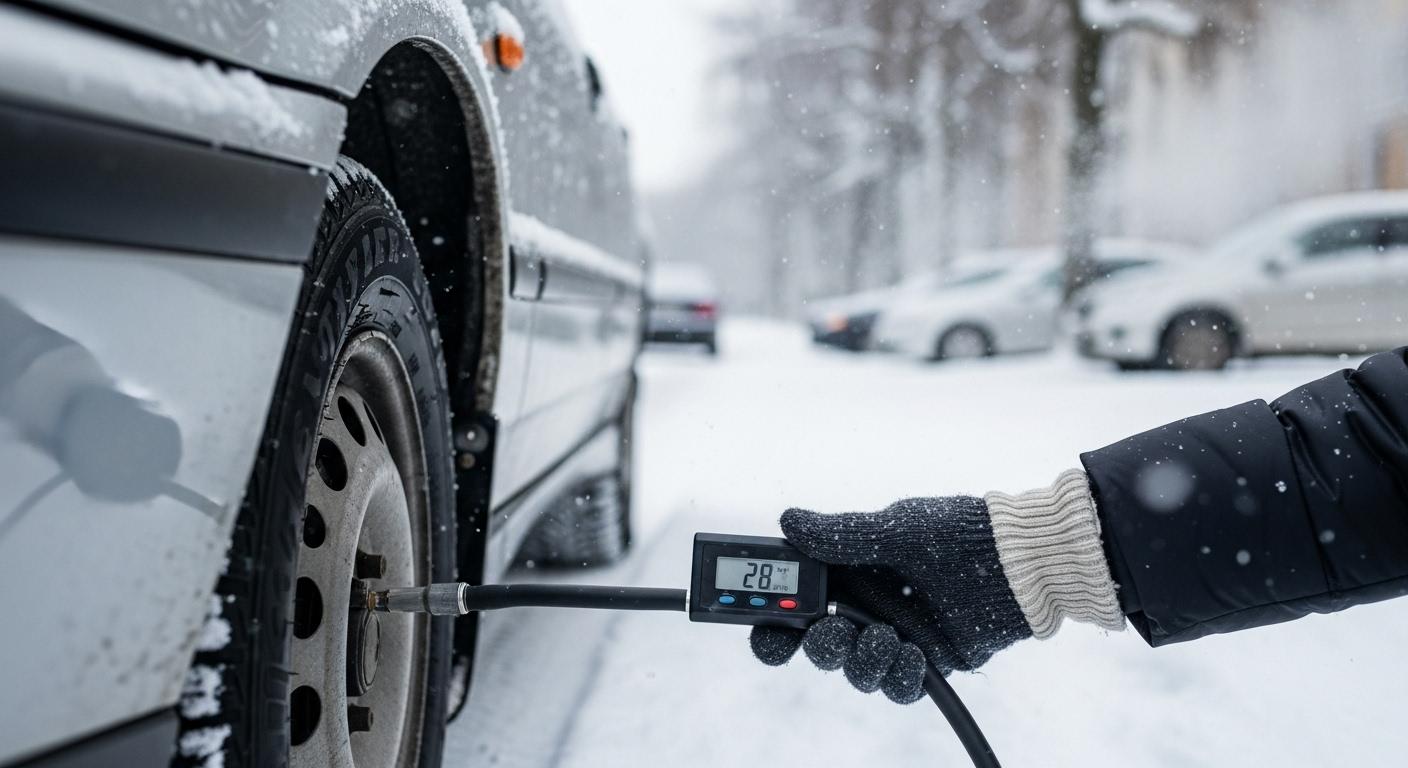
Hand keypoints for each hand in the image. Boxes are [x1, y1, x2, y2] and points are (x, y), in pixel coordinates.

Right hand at [750, 497, 1034, 703]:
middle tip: (835, 633)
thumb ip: (841, 535)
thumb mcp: (896, 530)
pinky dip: (899, 676)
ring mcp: (897, 636)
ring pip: (856, 671)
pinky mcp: (928, 661)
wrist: (1018, 561)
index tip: (770, 630)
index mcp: (851, 573)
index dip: (776, 623)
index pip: (799, 604)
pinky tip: (912, 655)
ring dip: (863, 661)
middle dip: (819, 646)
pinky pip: (899, 687)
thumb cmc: (957, 534)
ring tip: (888, 638)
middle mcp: (868, 608)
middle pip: (819, 646)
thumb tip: (788, 521)